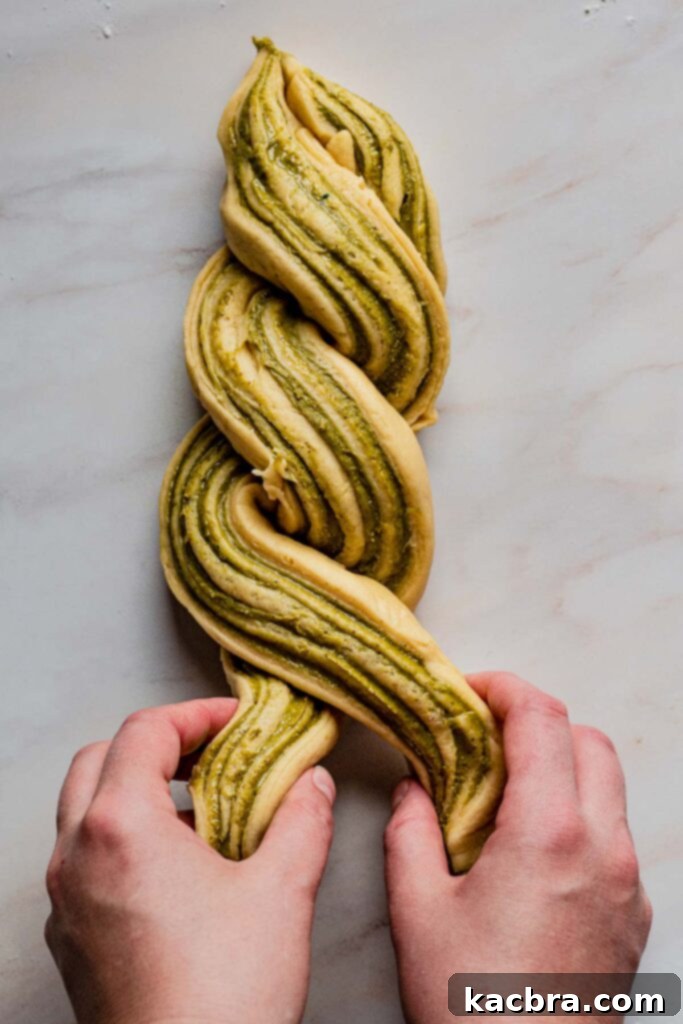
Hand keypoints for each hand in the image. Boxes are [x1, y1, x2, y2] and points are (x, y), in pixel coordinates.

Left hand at [45, 698, 335, 1023]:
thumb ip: (302, 818)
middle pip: (101, 760)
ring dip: (139, 791)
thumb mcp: (282, 891)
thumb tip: (313, 781)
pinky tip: (180, 871)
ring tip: (204, 811)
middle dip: (157, 744)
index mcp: (121, 827)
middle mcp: (77, 856)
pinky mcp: (71, 938)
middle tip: (212, 753)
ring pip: (86, 811)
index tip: (237, 720)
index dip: (196, 714)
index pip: (145, 731)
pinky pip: (86, 860)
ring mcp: (66, 900)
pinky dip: (125, 838)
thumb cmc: (223, 997)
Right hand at [384, 672, 651, 1023]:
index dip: (505, 686)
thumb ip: (410, 830)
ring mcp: (627, 883)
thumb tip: (415, 788)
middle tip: (487, 736)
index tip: (471, 689)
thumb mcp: (418, 910)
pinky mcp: (634, 914)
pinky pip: (616, 834)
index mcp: (550, 834)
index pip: (543, 718)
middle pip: (589, 739)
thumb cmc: (470, 1007)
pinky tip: (534, 850)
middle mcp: (604, 848)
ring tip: (507, 792)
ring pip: (610, 785)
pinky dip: (581, 814)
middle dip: (539, 722)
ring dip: (563, 767)